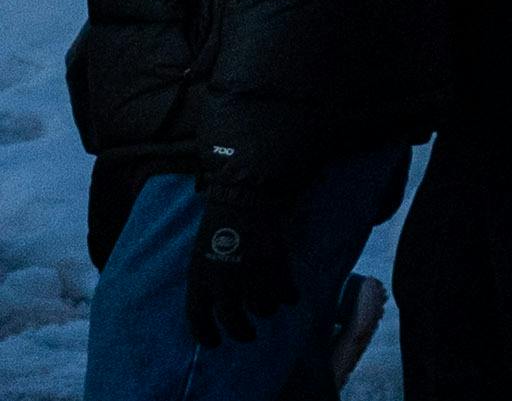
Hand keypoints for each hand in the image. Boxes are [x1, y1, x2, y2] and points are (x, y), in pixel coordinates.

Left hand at [183, 155, 291, 346]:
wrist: (248, 191)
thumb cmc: (221, 217)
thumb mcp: (202, 250)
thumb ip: (208, 275)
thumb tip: (216, 298)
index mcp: (199, 276)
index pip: (197, 316)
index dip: (205, 334)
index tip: (214, 343)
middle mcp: (222, 280)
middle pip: (231, 318)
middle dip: (241, 331)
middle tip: (248, 336)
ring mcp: (249, 272)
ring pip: (260, 306)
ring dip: (266, 310)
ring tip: (270, 309)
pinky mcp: (274, 263)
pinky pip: (283, 289)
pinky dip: (288, 295)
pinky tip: (291, 296)